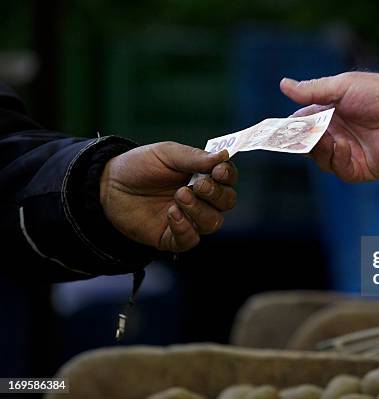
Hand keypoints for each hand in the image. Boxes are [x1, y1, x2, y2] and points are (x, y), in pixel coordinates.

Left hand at [99, 142, 237, 252]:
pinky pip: (191, 240)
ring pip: (213, 222)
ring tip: (179, 196)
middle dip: (216, 194)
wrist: (107, 185)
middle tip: (197, 185)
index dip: (228, 176)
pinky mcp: (172, 237)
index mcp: (204, 175)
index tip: (218, 171)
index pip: (228, 179)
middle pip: (227, 202)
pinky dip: (185, 228)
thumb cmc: (140, 165)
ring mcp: (189, 219)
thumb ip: (194, 157)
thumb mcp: (167, 154)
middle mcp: (201, 199)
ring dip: (200, 210)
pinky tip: (171, 214)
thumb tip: (223, 156)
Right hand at [280, 72, 378, 182]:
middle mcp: (335, 135)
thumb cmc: (376, 95)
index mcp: (328, 114)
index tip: (275, 130)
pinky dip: (336, 157)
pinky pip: (337, 168)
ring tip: (325, 136)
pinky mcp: (357, 169)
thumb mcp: (341, 87)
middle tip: (297, 135)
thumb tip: (283, 84)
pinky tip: (343, 145)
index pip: (300, 124)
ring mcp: (345, 153)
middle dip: (300, 140)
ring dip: (319, 147)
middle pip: (306, 144)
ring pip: (318, 157)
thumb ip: (311, 90)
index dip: (288, 128)